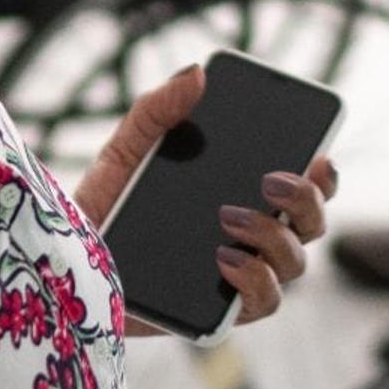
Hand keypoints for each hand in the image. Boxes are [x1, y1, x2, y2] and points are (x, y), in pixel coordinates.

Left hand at [67, 67, 341, 328]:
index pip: (304, 187)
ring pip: (294, 264)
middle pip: (312, 225)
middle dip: (306, 200)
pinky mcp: (218, 314)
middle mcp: (252, 239)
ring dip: (275, 237)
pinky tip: (225, 259)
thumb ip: (157, 110)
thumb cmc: (103, 206)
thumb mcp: (125, 150)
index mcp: (243, 196)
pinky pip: (262, 303)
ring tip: (229, 217)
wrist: (65, 264)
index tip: (318, 155)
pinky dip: (255, 280)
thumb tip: (196, 74)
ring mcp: (239, 278)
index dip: (324, 175)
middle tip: (271, 180)